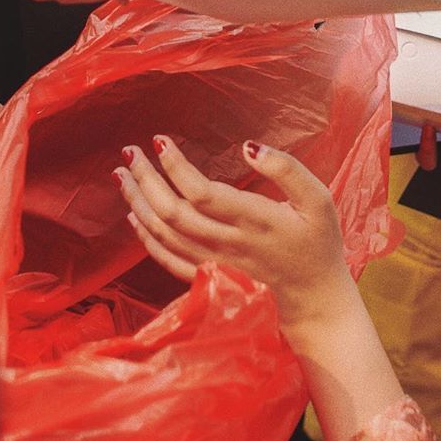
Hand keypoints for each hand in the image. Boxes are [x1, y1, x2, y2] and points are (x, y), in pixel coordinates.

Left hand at [114, 135, 350, 332]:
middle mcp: (228, 244)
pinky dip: (145, 238)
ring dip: (138, 203)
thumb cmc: (318, 243)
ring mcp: (214, 264)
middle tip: (129, 150)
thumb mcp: (318, 200)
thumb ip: (288, 170)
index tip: (159, 140)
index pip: (201, 193)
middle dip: (145, 179)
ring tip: (122, 173)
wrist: (315, 301)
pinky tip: (133, 215)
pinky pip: (167, 260)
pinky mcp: (208, 277)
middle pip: (173, 213)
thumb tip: (249, 147)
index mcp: (254, 220)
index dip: (175, 166)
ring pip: (164, 235)